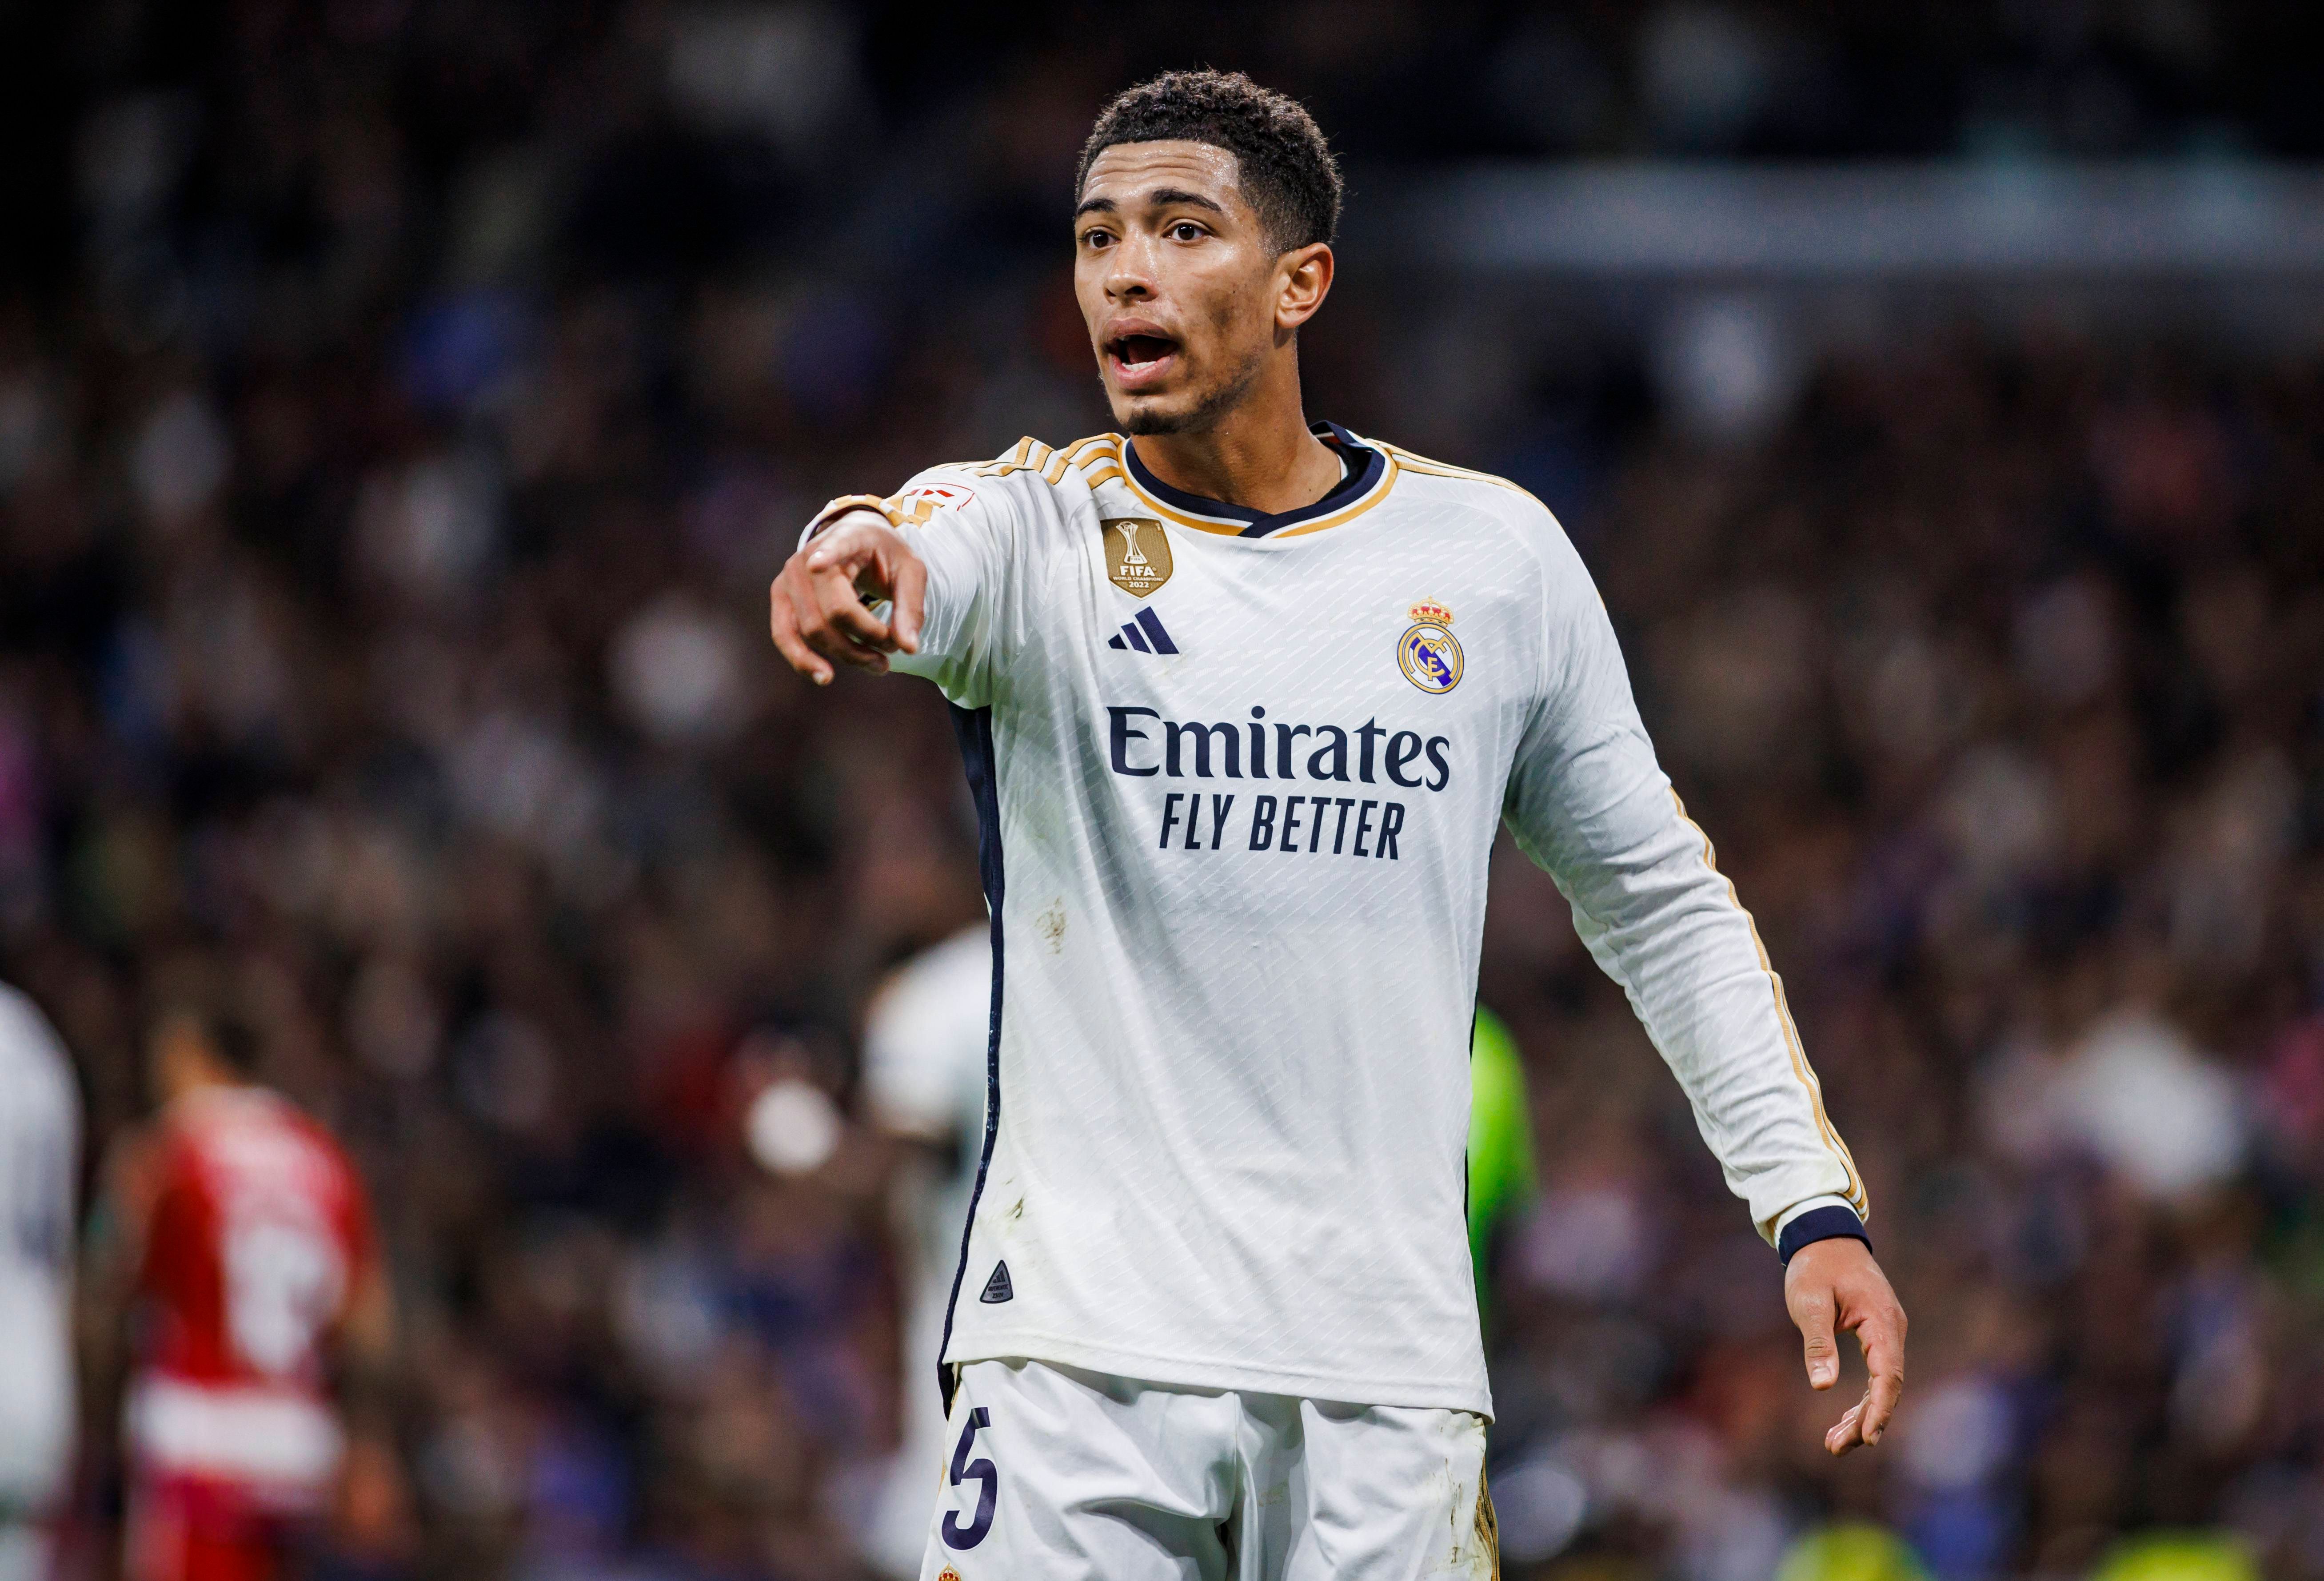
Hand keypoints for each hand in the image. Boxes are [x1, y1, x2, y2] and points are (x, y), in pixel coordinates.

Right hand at [768, 510, 927, 684]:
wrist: (856, 541)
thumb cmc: (885, 557)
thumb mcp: (910, 572)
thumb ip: (911, 607)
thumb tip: (909, 648)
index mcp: (847, 538)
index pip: (836, 547)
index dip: (826, 556)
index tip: (816, 565)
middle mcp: (809, 555)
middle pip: (834, 611)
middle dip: (868, 639)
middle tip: (894, 649)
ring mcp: (790, 577)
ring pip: (813, 630)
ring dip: (848, 655)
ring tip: (878, 664)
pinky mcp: (781, 597)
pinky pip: (784, 635)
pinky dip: (803, 660)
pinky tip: (825, 677)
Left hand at [1784, 1236, 1905, 1455]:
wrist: (1825, 1237)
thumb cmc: (1815, 1267)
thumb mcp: (1809, 1303)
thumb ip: (1818, 1343)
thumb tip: (1822, 1385)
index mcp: (1882, 1321)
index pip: (1888, 1375)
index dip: (1879, 1409)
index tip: (1867, 1439)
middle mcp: (1892, 1330)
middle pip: (1887, 1386)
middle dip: (1865, 1421)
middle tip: (1835, 1447)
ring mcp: (1887, 1333)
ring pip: (1882, 1384)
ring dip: (1862, 1414)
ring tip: (1834, 1443)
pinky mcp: (1877, 1335)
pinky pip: (1877, 1374)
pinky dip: (1863, 1398)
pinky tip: (1844, 1420)